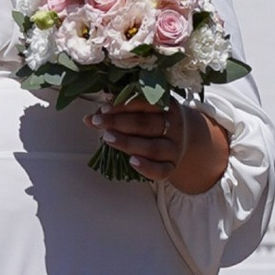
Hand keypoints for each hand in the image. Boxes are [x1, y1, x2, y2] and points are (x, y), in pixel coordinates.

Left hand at [90, 96, 231, 194]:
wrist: (186, 138)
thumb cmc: (156, 120)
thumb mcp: (144, 110)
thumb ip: (118, 112)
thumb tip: (89, 119)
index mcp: (167, 106)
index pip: (145, 103)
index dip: (123, 105)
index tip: (103, 109)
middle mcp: (173, 126)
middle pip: (146, 124)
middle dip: (119, 123)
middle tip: (98, 122)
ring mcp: (174, 148)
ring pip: (152, 147)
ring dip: (128, 143)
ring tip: (107, 138)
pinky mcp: (172, 166)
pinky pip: (161, 170)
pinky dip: (147, 167)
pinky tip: (132, 162)